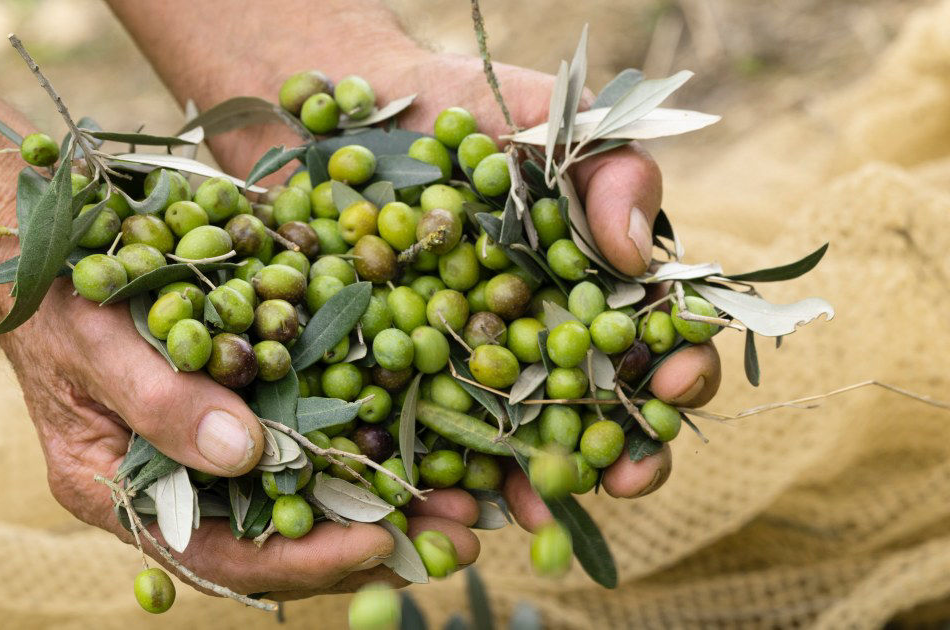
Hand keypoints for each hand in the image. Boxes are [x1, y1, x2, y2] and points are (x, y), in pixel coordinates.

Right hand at [0, 277, 480, 598]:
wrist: (35, 243)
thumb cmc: (57, 295)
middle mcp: (171, 485)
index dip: (304, 557)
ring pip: (302, 500)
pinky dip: (360, 451)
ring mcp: (204, 450)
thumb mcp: (97, 344)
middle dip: (370, 541)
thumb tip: (244, 453)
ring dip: (381, 502)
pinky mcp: (233, 409)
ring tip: (467, 501)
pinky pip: (303, 447)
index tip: (380, 543)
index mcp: (121, 493)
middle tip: (461, 533)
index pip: (223, 553)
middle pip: (279, 539)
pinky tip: (420, 442)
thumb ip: (161, 402)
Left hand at [373, 51, 721, 526]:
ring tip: (544, 507)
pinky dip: (451, 478)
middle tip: (627, 476)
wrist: (342, 117)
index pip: (659, 336)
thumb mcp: (545, 119)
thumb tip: (636, 249)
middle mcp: (545, 332)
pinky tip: (460, 508)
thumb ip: (608, 169)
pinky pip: (434, 439)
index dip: (681, 365)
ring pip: (525, 438)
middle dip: (624, 449)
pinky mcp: (408, 381)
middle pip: (603, 405)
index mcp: (593, 280)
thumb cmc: (461, 112)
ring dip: (545, 482)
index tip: (680, 380)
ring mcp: (478, 364)